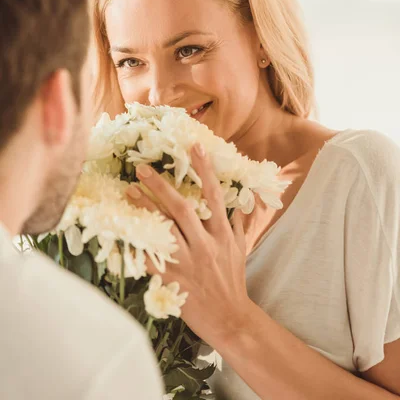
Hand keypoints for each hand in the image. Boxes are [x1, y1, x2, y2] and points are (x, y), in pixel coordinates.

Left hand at [126, 143, 250, 346]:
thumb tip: (238, 202)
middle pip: (181, 208)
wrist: (230, 318)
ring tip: (129, 191)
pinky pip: (152, 258)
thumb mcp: (241, 249)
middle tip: (142, 168)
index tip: (194, 147)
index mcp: (223, 234)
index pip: (214, 195)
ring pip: (164, 229)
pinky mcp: (174, 279)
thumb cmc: (234, 281)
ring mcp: (189, 262)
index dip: (204, 169)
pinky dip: (139, 244)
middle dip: (161, 187)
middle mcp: (205, 244)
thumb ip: (239, 223)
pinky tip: (124, 230)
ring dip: (145, 209)